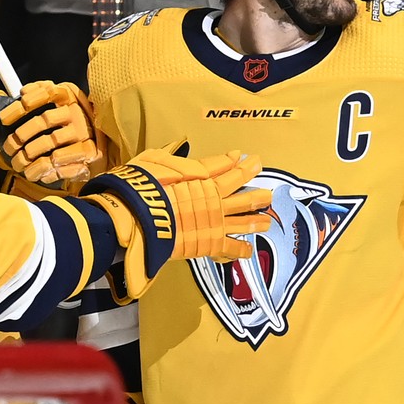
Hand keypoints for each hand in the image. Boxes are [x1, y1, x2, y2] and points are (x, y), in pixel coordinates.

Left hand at [0, 80, 102, 184]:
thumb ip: (42, 92)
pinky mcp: (88, 153)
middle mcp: (77, 112)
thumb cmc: (71, 122)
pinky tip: (32, 173)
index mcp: (70, 95)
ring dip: (28, 155)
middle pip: (44, 120)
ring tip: (17, 164)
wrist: (102, 145)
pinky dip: (42, 169)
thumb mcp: (60, 101)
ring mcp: (84, 133)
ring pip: (50, 142)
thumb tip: (23, 91)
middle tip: (8, 147)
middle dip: (21, 134)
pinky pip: (59, 162)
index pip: (46, 93)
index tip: (4, 119)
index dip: (22, 105)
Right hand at [79, 142, 273, 296]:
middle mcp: (213, 200)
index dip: (240, 165)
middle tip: (268, 193)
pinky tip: (247, 250)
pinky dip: (240, 250)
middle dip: (256, 192)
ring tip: (267, 222)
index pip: (226, 169)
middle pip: (242, 194)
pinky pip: (229, 247)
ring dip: (256, 221)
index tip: (251, 160)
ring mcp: (214, 222)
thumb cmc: (140, 188)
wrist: (135, 216)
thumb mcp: (156, 162)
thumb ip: (181, 161)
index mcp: (202, 179)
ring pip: (243, 220)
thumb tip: (192, 153)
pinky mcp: (208, 243)